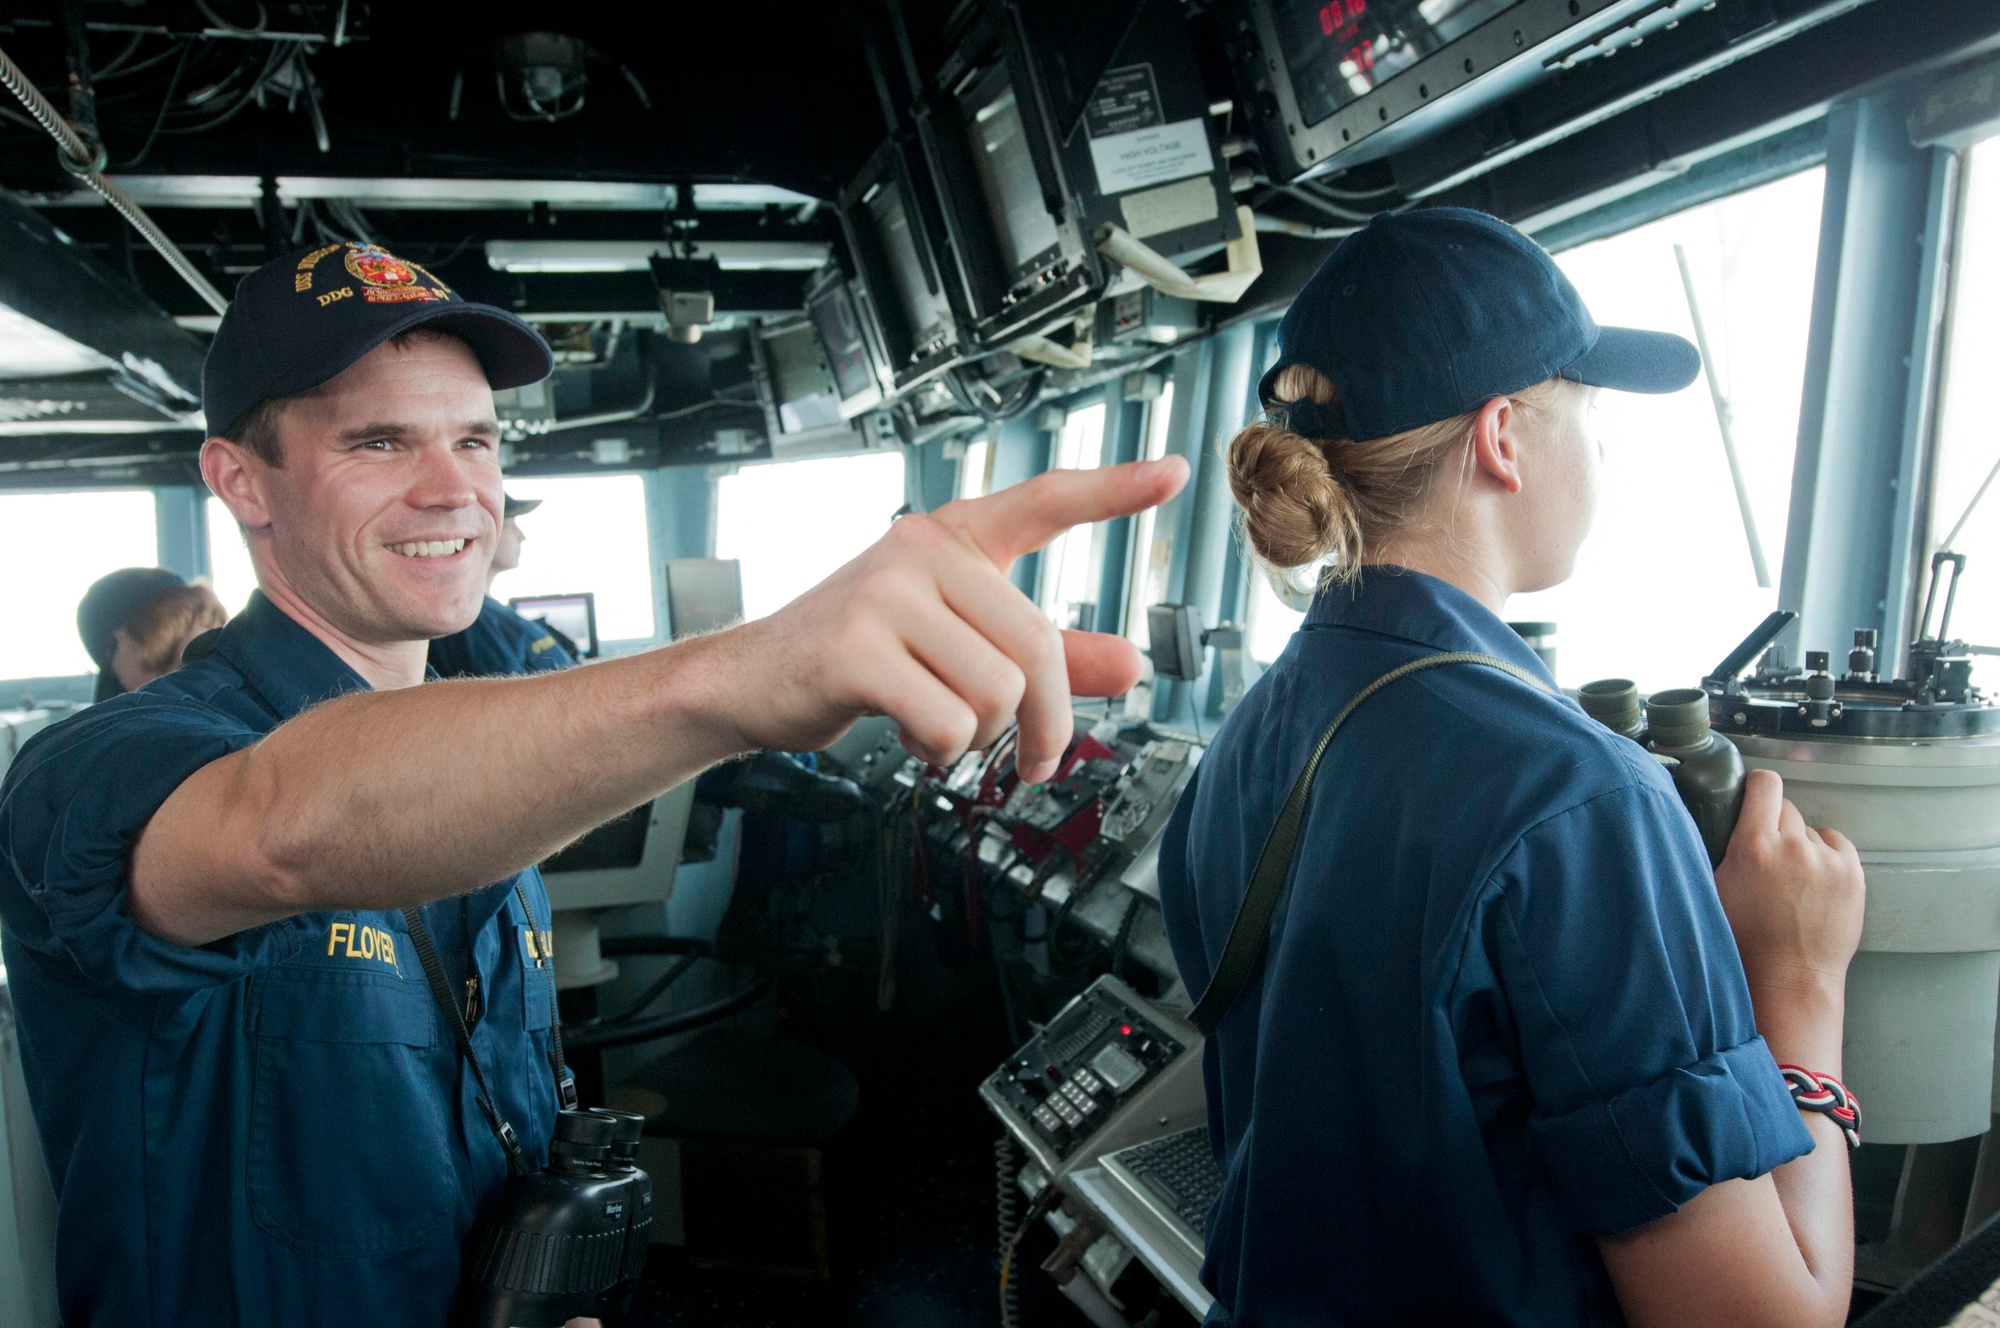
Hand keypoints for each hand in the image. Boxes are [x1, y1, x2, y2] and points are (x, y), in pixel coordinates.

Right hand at [715, 457, 1188, 782]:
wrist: (751, 681)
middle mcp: (921, 551)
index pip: (1044, 502)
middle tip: (1034, 760)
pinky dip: (939, 751)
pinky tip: (908, 735)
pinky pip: (947, 721)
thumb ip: (1048, 655)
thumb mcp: (955, 646)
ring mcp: (885, 593)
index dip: (1113, 489)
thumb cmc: (856, 657)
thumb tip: (1131, 664)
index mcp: (952, 539)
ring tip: (937, 728)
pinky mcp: (856, 648)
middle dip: (1045, 722)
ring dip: (979, 738)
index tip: (1175, 473)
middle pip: (1036, 646)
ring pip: (997, 691)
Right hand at [1713, 769, 1864, 998]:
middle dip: (1775, 826)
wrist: (1790, 977)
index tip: (1754, 796)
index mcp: (1754, 846)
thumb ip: (1721, 849)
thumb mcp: (1715, 888)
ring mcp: (1828, 860)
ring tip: (1792, 878)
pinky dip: (1826, 855)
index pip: (1765, 785)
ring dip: (1801, 845)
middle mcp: (1793, 846)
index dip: (1758, 787)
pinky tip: (1813, 879)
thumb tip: (1717, 818)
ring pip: (1811, 831)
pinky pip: (1837, 844)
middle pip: (1787, 809)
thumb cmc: (1745, 940)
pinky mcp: (1853, 874)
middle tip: (1768, 856)